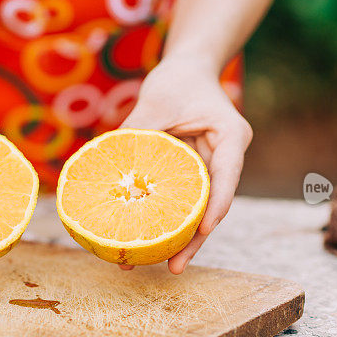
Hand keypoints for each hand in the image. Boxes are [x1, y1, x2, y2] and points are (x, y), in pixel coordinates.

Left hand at [120, 55, 252, 273]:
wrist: (189, 69)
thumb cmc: (177, 79)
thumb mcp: (155, 101)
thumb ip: (136, 131)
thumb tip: (106, 167)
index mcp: (230, 135)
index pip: (227, 175)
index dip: (216, 205)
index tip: (202, 231)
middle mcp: (226, 156)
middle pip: (213, 203)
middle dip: (195, 239)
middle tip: (175, 268)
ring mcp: (212, 167)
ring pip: (198, 207)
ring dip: (180, 236)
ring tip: (157, 265)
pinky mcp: (194, 173)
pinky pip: (182, 199)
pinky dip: (167, 217)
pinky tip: (146, 239)